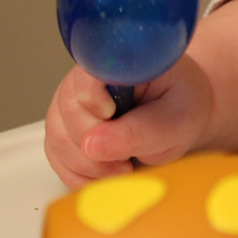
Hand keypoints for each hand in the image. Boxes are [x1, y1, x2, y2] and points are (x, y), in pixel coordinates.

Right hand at [43, 54, 213, 188]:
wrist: (180, 115)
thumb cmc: (182, 109)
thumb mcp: (175, 123)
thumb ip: (139, 132)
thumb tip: (92, 145)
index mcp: (122, 62)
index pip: (89, 72)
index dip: (91, 99)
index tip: (110, 117)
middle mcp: (89, 77)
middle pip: (68, 110)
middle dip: (94, 146)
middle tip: (126, 162)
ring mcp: (72, 100)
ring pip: (57, 135)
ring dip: (86, 164)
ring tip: (121, 169)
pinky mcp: (65, 126)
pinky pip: (55, 154)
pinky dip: (77, 173)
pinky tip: (104, 175)